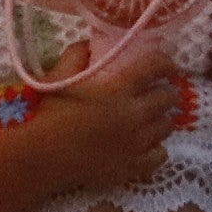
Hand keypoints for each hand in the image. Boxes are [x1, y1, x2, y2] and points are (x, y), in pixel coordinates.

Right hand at [29, 26, 186, 186]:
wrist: (44, 156)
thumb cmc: (51, 114)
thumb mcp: (60, 77)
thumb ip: (76, 55)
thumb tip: (89, 44)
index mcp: (119, 89)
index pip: (155, 68)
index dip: (165, 63)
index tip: (166, 65)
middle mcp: (134, 114)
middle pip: (167, 98)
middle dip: (166, 92)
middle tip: (159, 92)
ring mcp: (137, 143)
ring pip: (167, 126)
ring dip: (162, 118)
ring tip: (153, 118)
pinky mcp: (133, 167)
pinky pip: (160, 156)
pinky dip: (158, 148)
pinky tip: (148, 145)